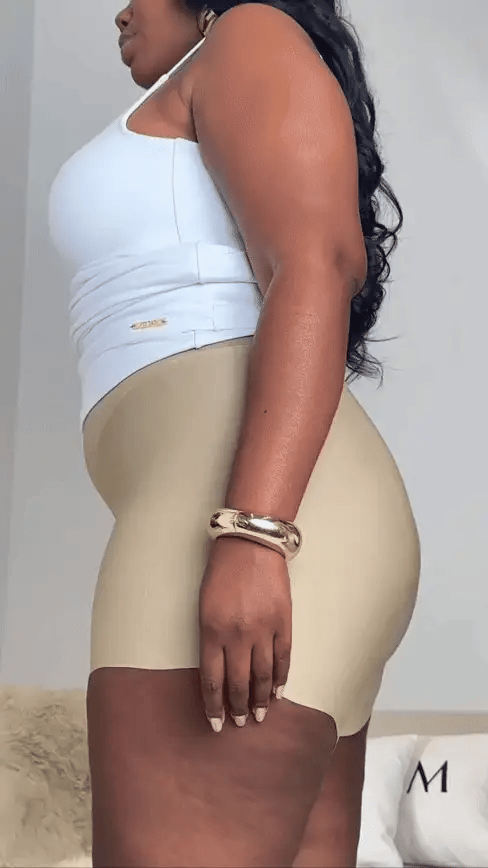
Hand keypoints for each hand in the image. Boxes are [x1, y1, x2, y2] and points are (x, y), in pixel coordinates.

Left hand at [198, 534, 291, 731]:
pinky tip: (276, 692)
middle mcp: (237, 635)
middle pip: (238, 683)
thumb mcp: (204, 608)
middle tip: (238, 723)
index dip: (214, 706)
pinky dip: (280, 679)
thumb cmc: (221, 574)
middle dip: (237, 708)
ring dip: (259, 699)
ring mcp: (263, 630)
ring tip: (258, 715)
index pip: (212, 681)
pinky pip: (283, 658)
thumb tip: (217, 671)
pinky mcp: (283, 622)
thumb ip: (209, 639)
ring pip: (262, 676)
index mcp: (211, 632)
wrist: (250, 546)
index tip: (215, 724)